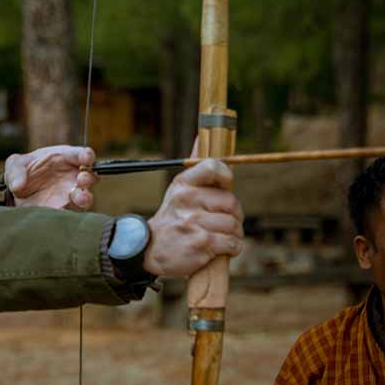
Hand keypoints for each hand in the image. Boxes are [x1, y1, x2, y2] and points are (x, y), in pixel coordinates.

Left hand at [5, 146, 96, 209]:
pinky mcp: (63, 210)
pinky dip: (69, 215)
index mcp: (64, 158)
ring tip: (80, 199)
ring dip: (85, 197)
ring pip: (84, 197)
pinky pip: (70, 214)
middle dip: (88, 177)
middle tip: (82, 179)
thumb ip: (16, 171)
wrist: (18, 193)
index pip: (81, 154)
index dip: (86, 156)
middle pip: (89, 176)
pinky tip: (62, 212)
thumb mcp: (15, 165)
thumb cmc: (22, 172)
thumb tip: (17, 185)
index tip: (86, 159)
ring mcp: (70, 194)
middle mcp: (72, 176)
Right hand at [142, 159, 243, 276]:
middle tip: (224, 221)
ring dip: (234, 234)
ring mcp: (193, 222)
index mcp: (183, 184)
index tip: (225, 186)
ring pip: (234, 225)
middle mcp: (186, 200)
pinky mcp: (200, 243)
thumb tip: (202, 134)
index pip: (213, 166)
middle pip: (231, 202)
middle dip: (235, 215)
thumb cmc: (173, 218)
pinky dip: (232, 248)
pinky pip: (232, 243)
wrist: (150, 250)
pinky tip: (220, 249)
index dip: (226, 176)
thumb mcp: (179, 190)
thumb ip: (197, 168)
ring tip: (220, 236)